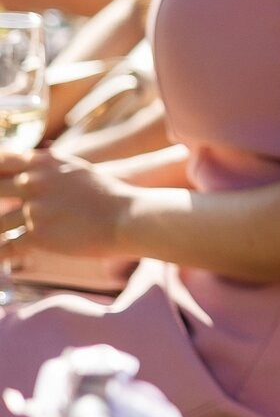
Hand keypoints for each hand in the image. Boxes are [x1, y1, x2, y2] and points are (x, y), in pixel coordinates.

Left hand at [0, 150, 134, 258]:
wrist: (129, 217)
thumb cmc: (109, 195)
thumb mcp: (76, 169)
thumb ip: (48, 169)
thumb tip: (27, 175)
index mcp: (43, 162)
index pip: (1, 159)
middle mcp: (33, 182)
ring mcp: (34, 209)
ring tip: (0, 233)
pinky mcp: (39, 235)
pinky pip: (8, 247)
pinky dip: (2, 253)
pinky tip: (1, 257)